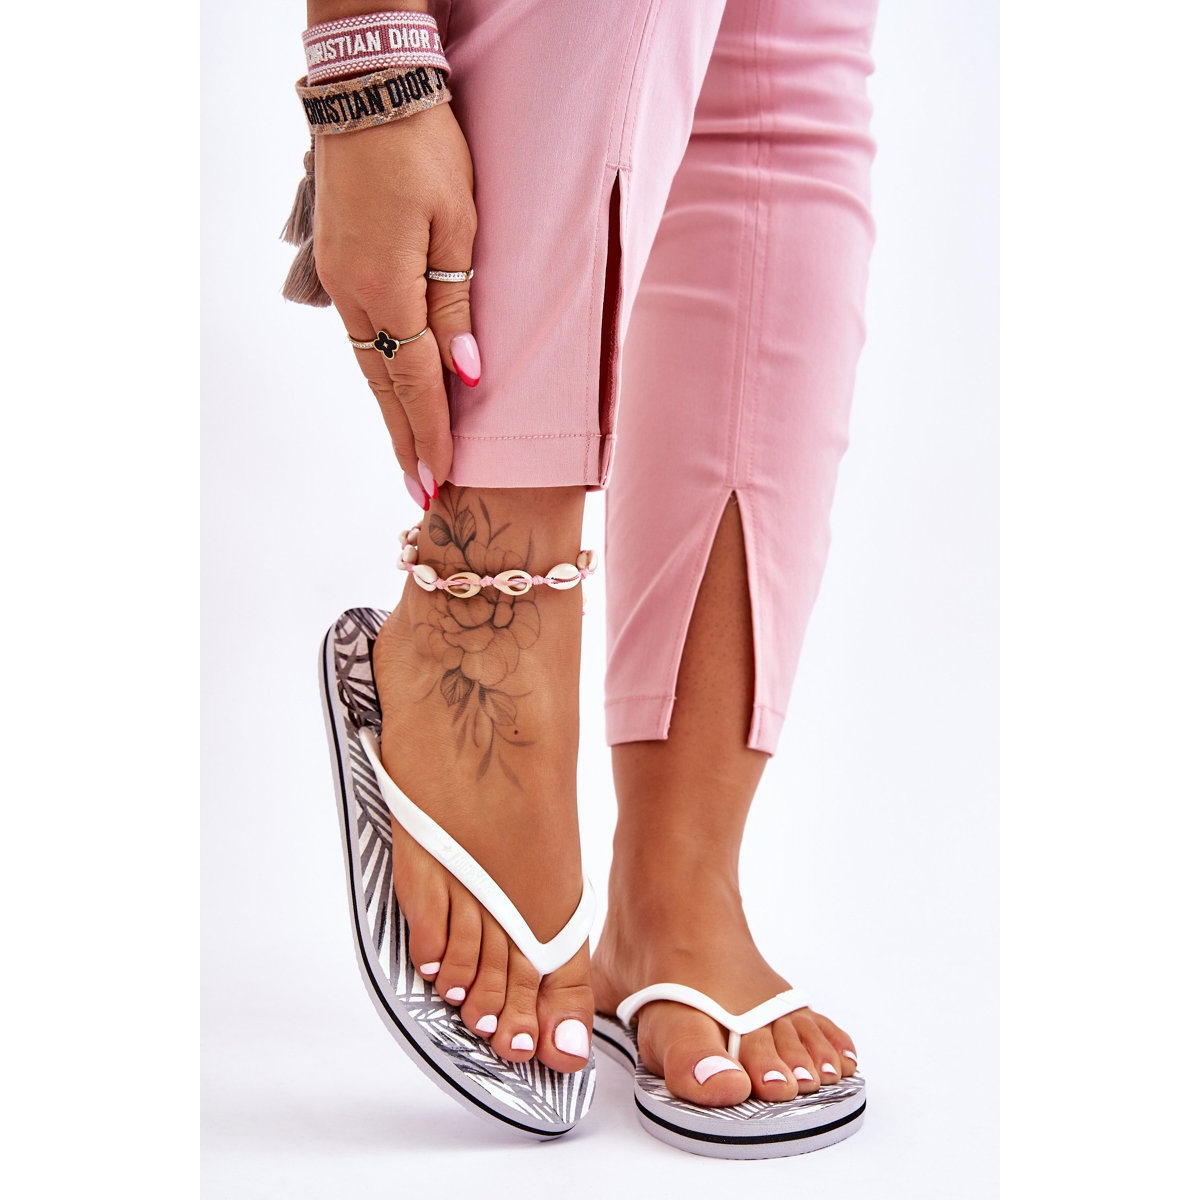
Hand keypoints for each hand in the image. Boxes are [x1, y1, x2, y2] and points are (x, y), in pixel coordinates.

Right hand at [313, 101, 477, 494]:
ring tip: (408, 456)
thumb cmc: (425, 153)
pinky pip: (361, 336)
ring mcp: (339, 282)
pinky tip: (393, 394)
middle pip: (385, 387)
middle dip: (405, 442)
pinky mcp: (337, 267)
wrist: (369, 93)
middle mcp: (355, 295)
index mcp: (388, 289)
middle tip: (420, 494)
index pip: (417, 382)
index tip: (439, 481)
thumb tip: (465, 374)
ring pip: (369, 365)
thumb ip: (457, 306)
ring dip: (391, 414)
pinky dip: (380, 374)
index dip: (431, 435)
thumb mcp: (458, 228)